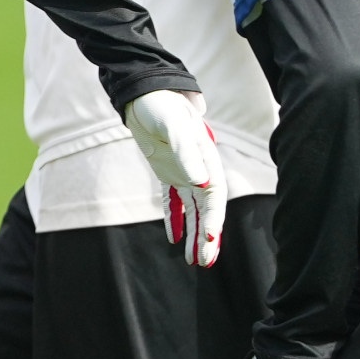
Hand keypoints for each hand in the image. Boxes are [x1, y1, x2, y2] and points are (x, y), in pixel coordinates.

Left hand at [125, 89, 225, 266]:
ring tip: (195, 260)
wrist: (144, 95)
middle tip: (205, 262)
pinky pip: (173, 202)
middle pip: (207, 210)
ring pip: (193, 211)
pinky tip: (174, 238)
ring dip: (195, 234)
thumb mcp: (174, 127)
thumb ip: (187, 153)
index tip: (210, 241)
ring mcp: (184, 173)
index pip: (215, 198)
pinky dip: (174, 219)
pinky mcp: (168, 173)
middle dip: (207, 237)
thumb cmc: (162, 107)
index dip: (214, 221)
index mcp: (208, 161)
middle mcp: (200, 171)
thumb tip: (201, 182)